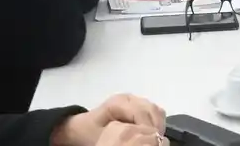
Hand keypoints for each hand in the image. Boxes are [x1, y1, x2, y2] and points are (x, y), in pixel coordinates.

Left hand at [50, 93, 165, 145]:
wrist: (82, 128)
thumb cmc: (90, 132)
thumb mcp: (102, 135)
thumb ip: (122, 134)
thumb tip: (140, 134)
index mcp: (118, 102)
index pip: (140, 112)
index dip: (148, 127)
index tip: (151, 141)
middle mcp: (129, 97)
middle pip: (151, 109)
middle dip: (155, 126)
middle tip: (155, 142)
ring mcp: (134, 100)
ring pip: (155, 109)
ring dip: (158, 124)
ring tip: (155, 139)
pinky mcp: (138, 105)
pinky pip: (154, 111)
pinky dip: (156, 122)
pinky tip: (152, 133)